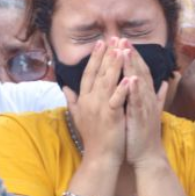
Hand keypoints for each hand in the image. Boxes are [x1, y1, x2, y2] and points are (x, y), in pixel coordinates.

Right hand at [65, 39, 129, 167]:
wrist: (99, 157)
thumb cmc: (92, 137)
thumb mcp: (78, 116)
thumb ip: (72, 100)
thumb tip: (64, 88)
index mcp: (85, 99)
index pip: (89, 73)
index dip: (95, 57)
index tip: (101, 42)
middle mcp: (90, 100)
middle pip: (98, 73)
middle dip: (106, 54)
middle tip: (112, 38)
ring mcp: (100, 108)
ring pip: (107, 82)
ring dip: (114, 65)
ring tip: (121, 49)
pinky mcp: (111, 116)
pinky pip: (117, 100)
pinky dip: (123, 89)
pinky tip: (130, 78)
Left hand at [123, 44, 167, 167]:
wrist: (147, 156)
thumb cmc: (145, 135)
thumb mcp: (149, 112)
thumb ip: (156, 96)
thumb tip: (163, 83)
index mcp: (146, 96)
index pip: (140, 72)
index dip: (133, 56)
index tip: (124, 42)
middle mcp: (147, 99)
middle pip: (140, 72)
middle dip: (131, 55)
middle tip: (122, 38)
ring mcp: (145, 108)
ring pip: (139, 83)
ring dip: (133, 67)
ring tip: (125, 51)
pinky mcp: (140, 119)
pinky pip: (137, 103)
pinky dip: (135, 91)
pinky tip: (131, 79)